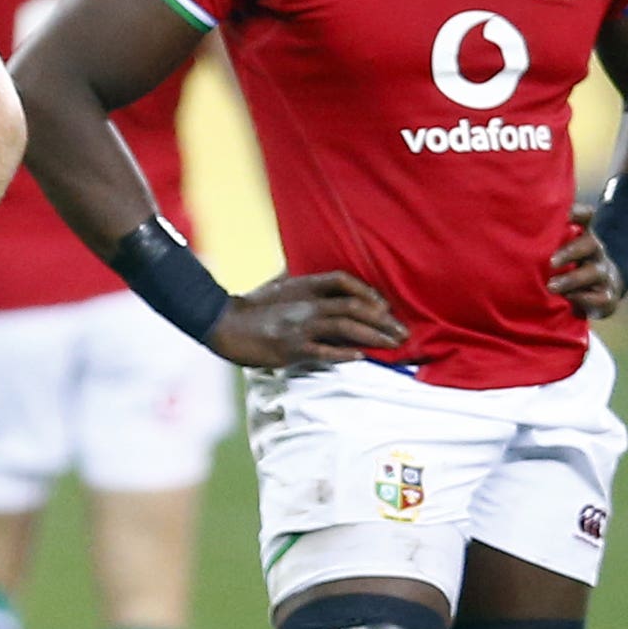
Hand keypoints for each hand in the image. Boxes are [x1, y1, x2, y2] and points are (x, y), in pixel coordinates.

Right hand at [206, 270, 407, 367]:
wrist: (223, 323)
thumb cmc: (250, 306)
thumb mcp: (276, 285)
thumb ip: (295, 278)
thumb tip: (304, 270)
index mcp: (304, 285)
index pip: (344, 280)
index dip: (368, 291)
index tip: (384, 305)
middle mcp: (307, 303)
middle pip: (354, 306)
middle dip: (384, 320)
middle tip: (404, 333)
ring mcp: (300, 326)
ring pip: (347, 327)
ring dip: (375, 336)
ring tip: (395, 345)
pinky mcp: (292, 348)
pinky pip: (325, 351)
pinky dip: (345, 354)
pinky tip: (362, 357)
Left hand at [548, 203, 624, 318]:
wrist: (597, 293)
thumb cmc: (564, 266)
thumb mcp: (553, 249)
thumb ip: (541, 238)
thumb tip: (508, 225)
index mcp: (581, 235)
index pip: (585, 217)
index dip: (577, 212)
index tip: (565, 213)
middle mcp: (594, 251)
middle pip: (589, 244)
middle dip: (570, 252)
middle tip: (551, 262)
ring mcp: (603, 273)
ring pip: (593, 272)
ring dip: (571, 279)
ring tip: (551, 286)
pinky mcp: (607, 296)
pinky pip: (602, 297)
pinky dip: (585, 299)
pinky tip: (569, 300)